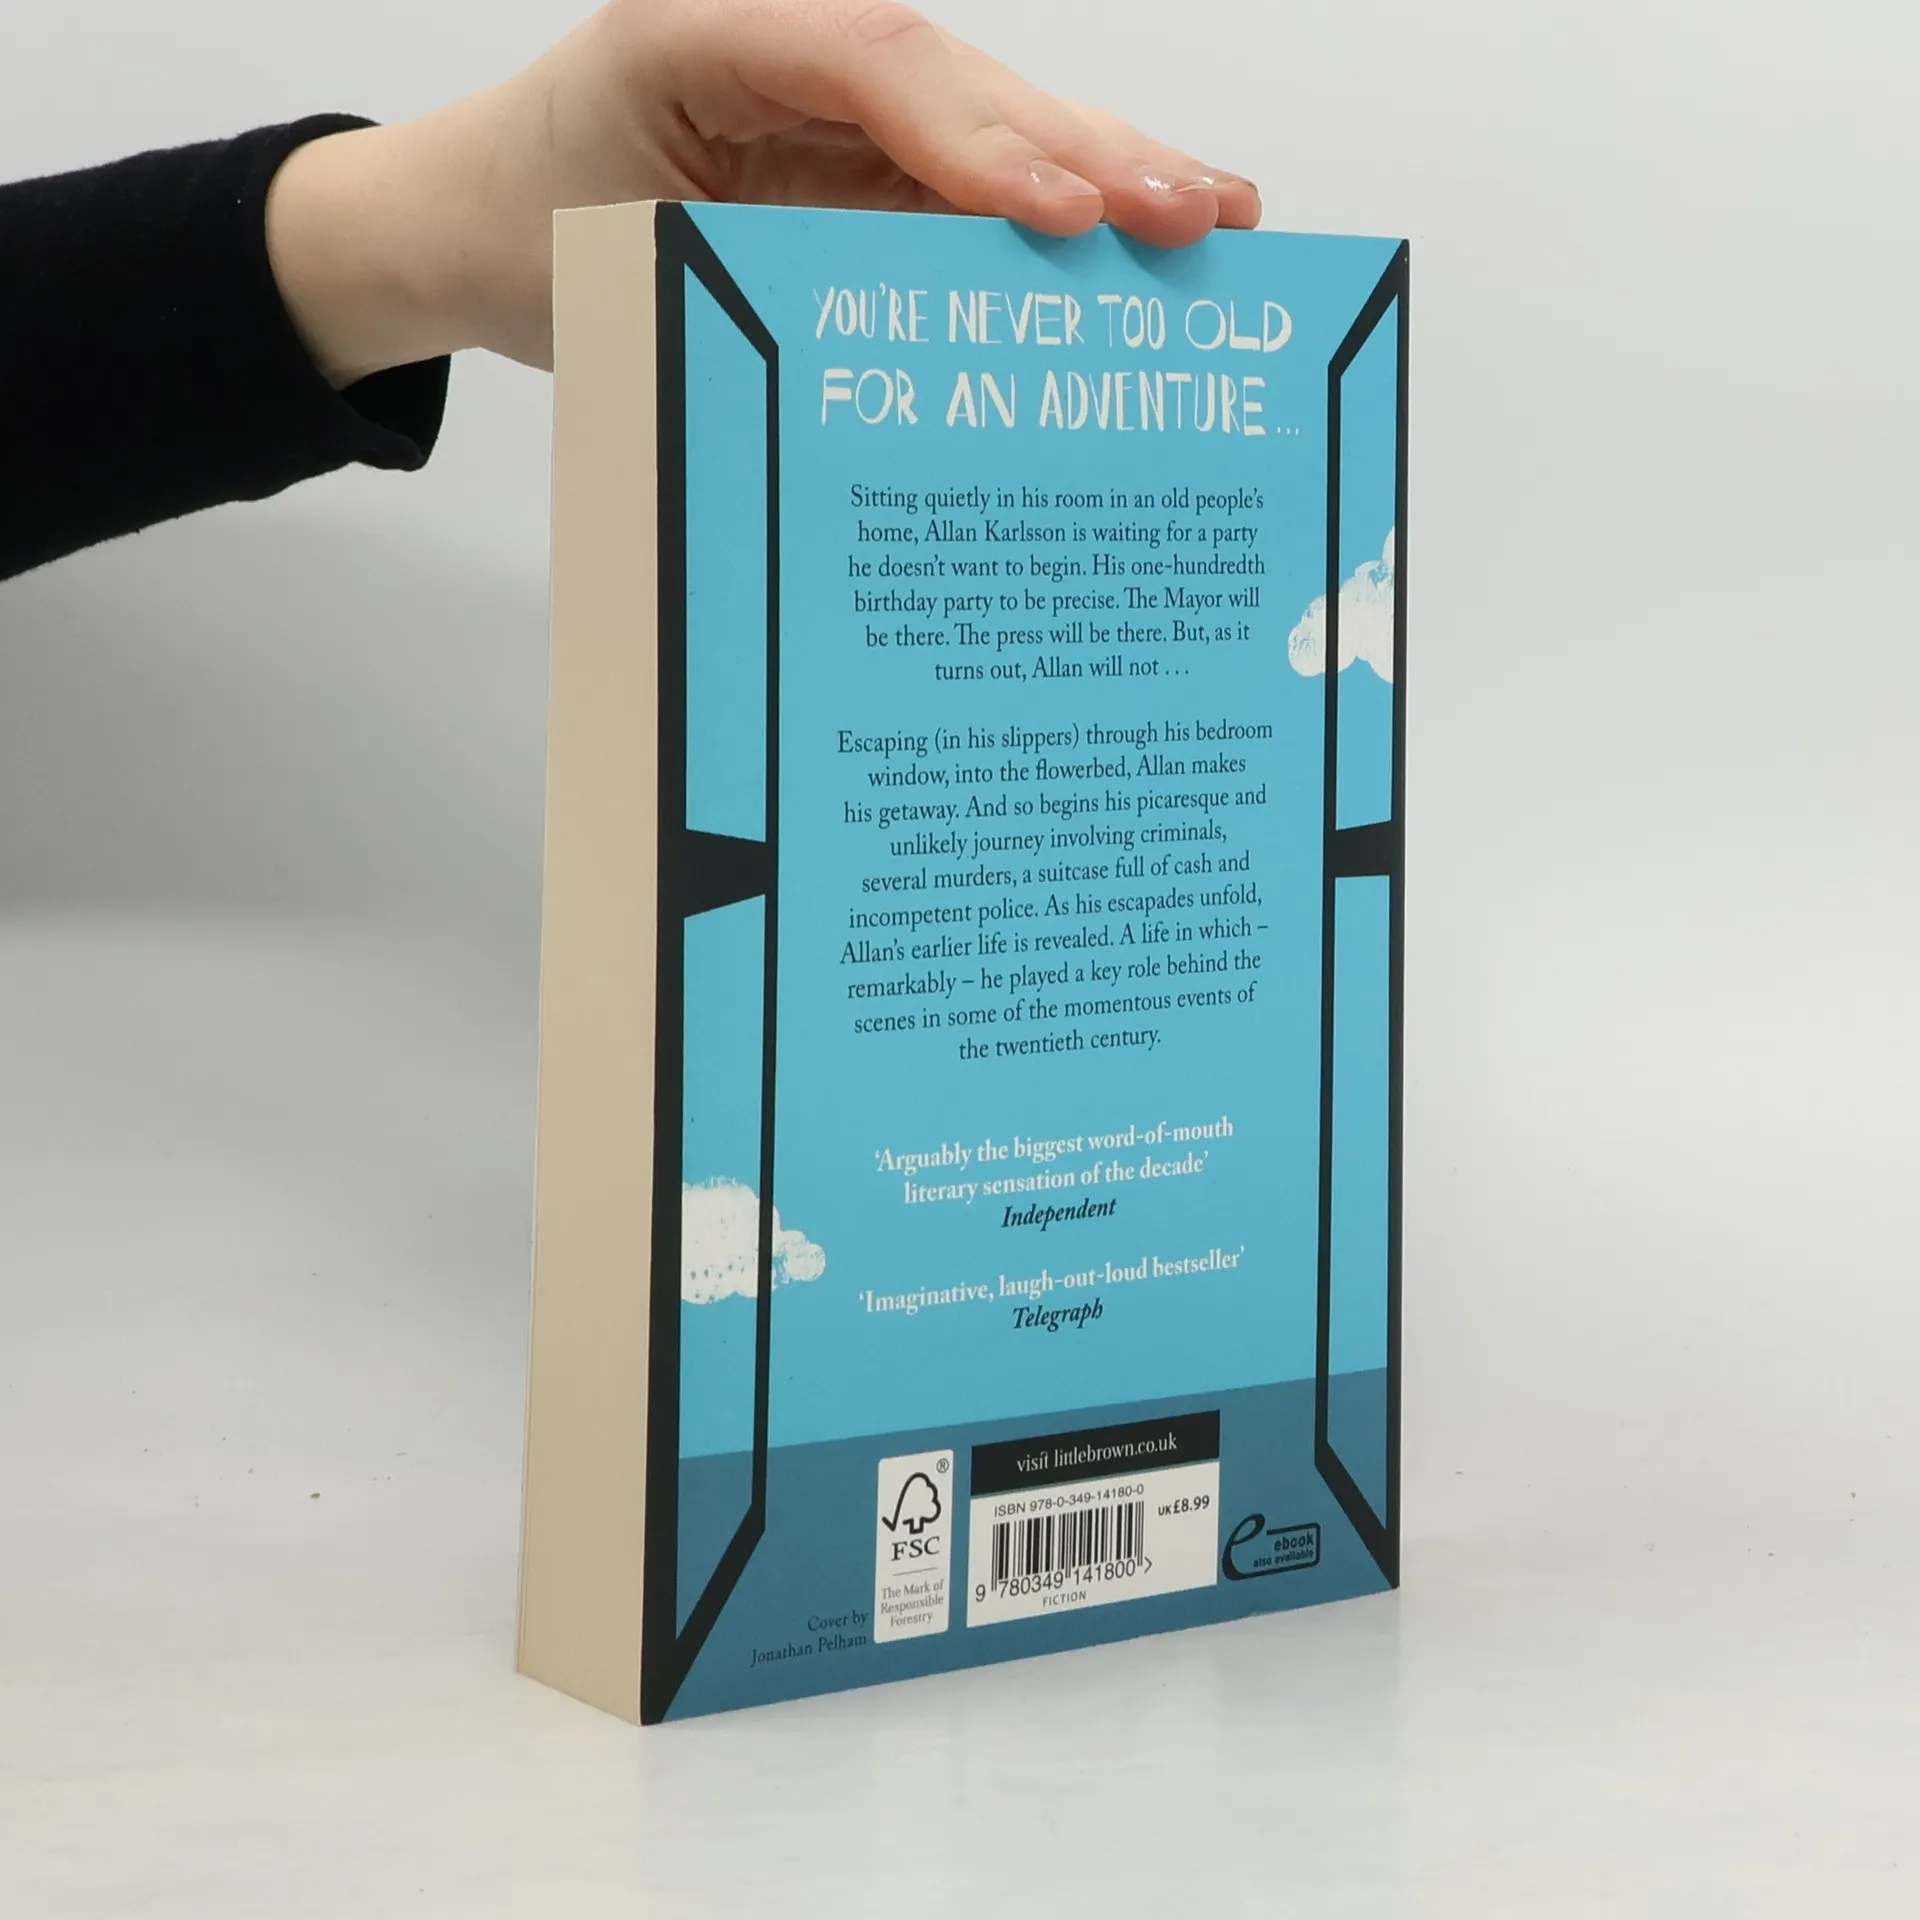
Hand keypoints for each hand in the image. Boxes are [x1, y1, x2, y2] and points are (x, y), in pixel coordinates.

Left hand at [266, 0, 1260, 384]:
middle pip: (964, 82)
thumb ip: (745, 271)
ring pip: (990, 124)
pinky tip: (1139, 236)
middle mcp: (793, 46)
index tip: (1064, 213)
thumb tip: (904, 365)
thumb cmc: (520, 224)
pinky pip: (965, 182)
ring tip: (1216, 219)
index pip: (877, 65)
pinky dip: (1052, 213)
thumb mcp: (612, 248)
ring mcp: (833, 100)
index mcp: (718, 30)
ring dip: (1106, 172)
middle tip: (1191, 216)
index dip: (982, 136)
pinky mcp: (856, 160)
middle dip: (1087, 151)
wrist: (463, 224)